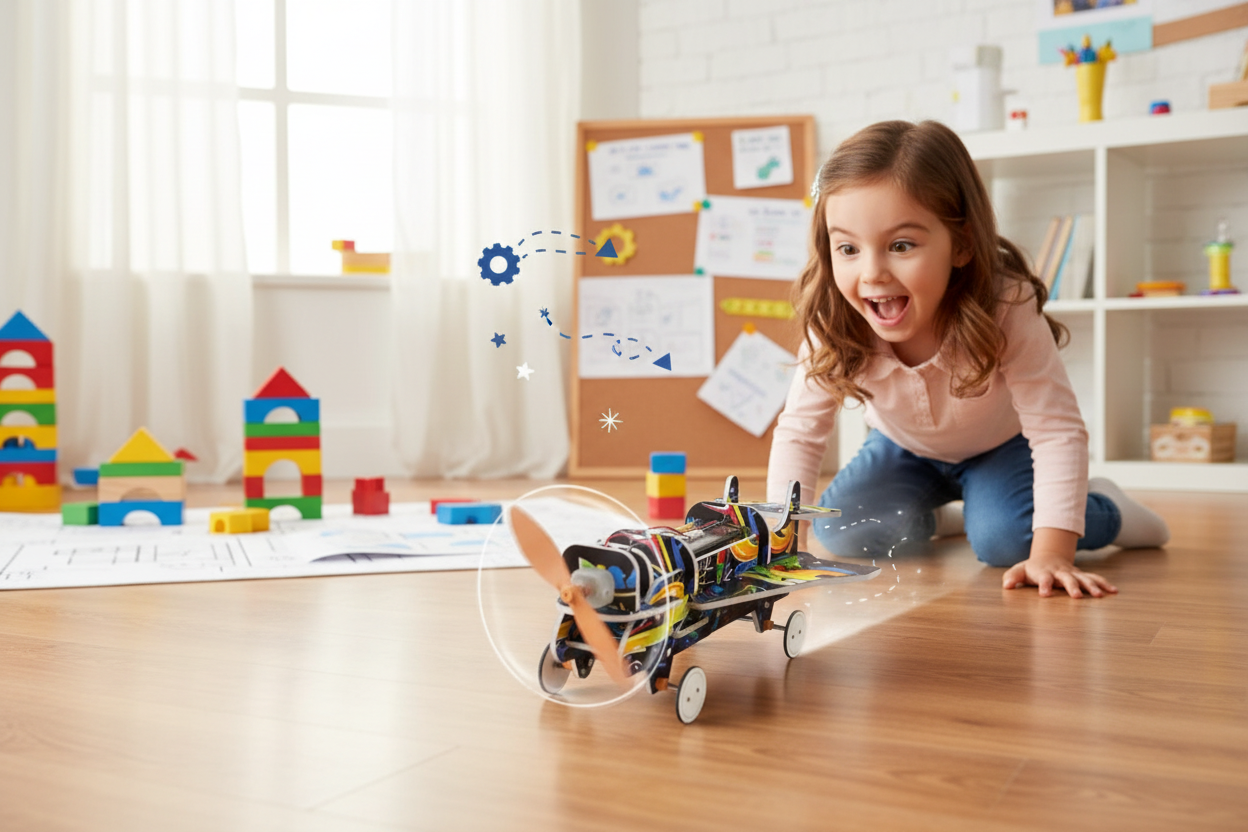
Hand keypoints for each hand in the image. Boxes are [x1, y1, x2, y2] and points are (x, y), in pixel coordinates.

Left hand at [1002, 555, 1116, 597]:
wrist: (1049, 557)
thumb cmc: (1032, 569)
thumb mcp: (1020, 570)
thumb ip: (1012, 577)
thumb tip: (1006, 585)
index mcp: (1045, 572)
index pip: (1044, 579)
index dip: (1044, 586)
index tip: (1044, 595)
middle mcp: (1061, 572)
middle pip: (1067, 579)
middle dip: (1072, 587)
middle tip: (1077, 597)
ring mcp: (1073, 573)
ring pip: (1084, 578)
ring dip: (1092, 586)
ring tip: (1100, 595)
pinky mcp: (1082, 575)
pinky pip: (1095, 578)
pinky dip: (1104, 584)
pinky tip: (1114, 591)